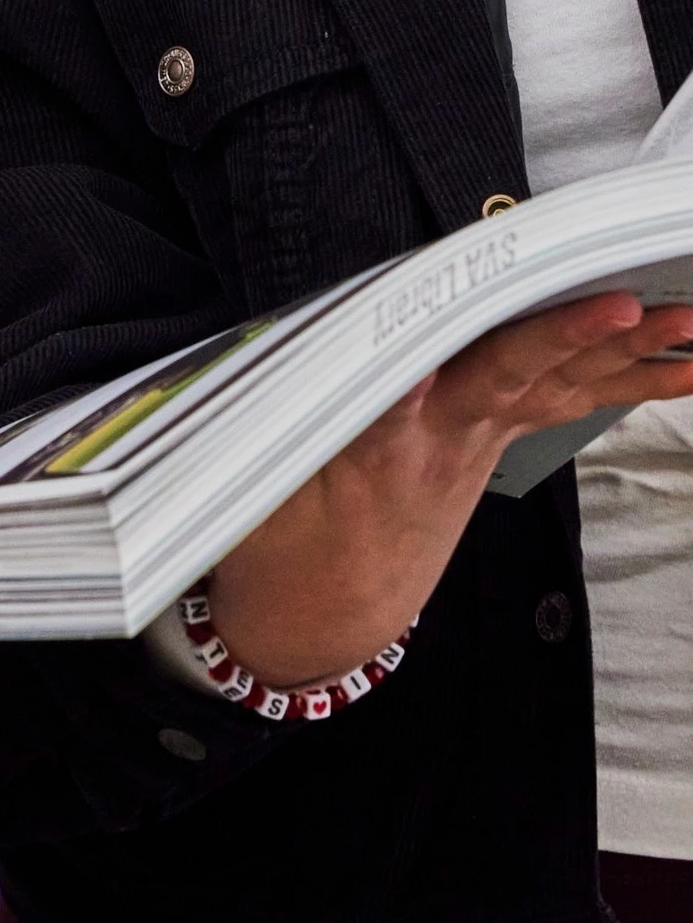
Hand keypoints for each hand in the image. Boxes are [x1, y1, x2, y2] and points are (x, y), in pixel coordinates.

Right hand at [209, 294, 692, 686]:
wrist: (324, 615)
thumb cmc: (290, 538)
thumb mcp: (272, 481)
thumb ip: (306, 415)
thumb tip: (369, 364)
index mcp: (380, 446)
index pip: (418, 385)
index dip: (431, 360)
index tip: (485, 327)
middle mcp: (444, 441)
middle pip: (512, 377)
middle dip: (573, 339)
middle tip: (633, 308)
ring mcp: (477, 445)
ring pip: (556, 389)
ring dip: (626, 357)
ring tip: (687, 327)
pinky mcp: (489, 446)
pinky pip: (566, 405)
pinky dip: (622, 381)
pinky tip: (676, 366)